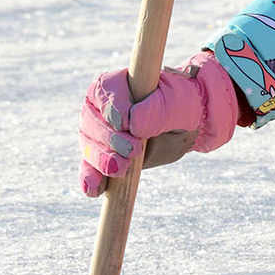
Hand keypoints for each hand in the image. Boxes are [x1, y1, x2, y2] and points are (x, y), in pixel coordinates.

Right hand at [78, 50, 239, 195]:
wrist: (186, 126)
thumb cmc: (180, 105)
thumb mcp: (177, 103)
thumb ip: (157, 109)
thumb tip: (132, 124)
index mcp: (117, 84)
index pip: (103, 90)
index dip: (111, 107)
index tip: (127, 123)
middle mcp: (100, 108)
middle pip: (91, 122)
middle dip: (109, 139)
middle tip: (134, 150)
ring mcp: (98, 134)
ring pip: (89, 147)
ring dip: (102, 160)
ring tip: (122, 169)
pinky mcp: (102, 157)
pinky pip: (88, 169)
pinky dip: (90, 179)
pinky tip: (93, 189)